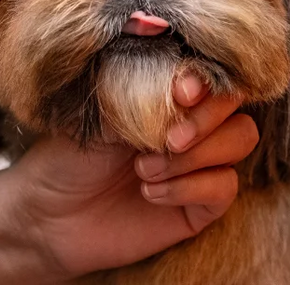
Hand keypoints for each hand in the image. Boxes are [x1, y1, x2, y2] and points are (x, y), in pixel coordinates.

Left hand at [0, 72, 257, 280]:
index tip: (181, 93)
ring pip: (239, 140)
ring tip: (143, 169)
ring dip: (195, 156)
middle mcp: (190, 124)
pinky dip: (190, 187)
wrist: (49, 215)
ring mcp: (199, 164)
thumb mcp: (100, 114)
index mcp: (167, 93)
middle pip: (236, 106)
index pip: (211, 73)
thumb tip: (179, 76)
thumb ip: (142, 91)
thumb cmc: (69, 155)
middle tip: (168, 140)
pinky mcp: (200, 204)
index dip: (207, 79)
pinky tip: (150, 192)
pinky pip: (225, 186)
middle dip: (206, 119)